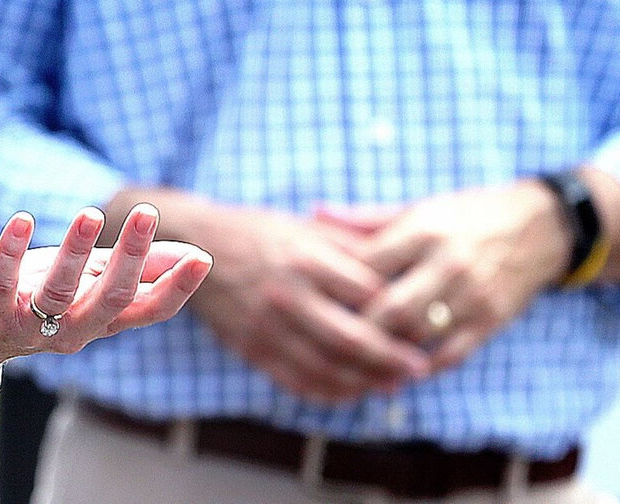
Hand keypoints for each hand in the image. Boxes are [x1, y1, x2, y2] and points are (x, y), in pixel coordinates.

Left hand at [0, 205, 210, 385]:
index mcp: (100, 319)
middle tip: (147, 213)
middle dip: (131, 257)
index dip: (175, 289)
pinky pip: (2, 281)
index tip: (202, 258)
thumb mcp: (90, 284)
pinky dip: (11, 251)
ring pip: (60, 293)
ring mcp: (29, 322)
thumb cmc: (38, 300)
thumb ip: (137, 272)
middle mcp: (71, 329)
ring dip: (74, 253)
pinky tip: (23, 220)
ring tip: (89, 213)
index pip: (146, 309)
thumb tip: (197, 257)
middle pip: (110, 299)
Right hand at [183, 202, 431, 402]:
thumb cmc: (255, 231)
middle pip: (353, 340)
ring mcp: (267, 325)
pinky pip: (298, 382)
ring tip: (391, 383)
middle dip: (393, 359)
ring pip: (328, 369)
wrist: (194, 246)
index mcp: (303, 258)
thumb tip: (398, 264)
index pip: (368, 294)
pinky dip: (330, 393)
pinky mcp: (252, 347)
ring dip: (367, 383)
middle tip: (419, 368)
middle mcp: (287, 294)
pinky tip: (350, 390)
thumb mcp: (302, 226)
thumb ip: (348, 245)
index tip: (425, 324)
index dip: (401, 313)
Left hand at [324, 181, 568, 372]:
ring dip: (387, 350)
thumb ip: (365, 218)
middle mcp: (447, 263)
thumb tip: (315, 213)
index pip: (369, 262)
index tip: (317, 294)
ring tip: (358, 356)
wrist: (537, 228)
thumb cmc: (464, 215)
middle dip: (359, 325)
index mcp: (422, 230)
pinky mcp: (491, 321)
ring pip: (419, 334)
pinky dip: (423, 364)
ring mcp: (472, 296)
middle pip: (391, 306)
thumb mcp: (416, 208)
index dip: (339, 281)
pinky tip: (399, 367)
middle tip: (332, 335)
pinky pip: (452, 353)